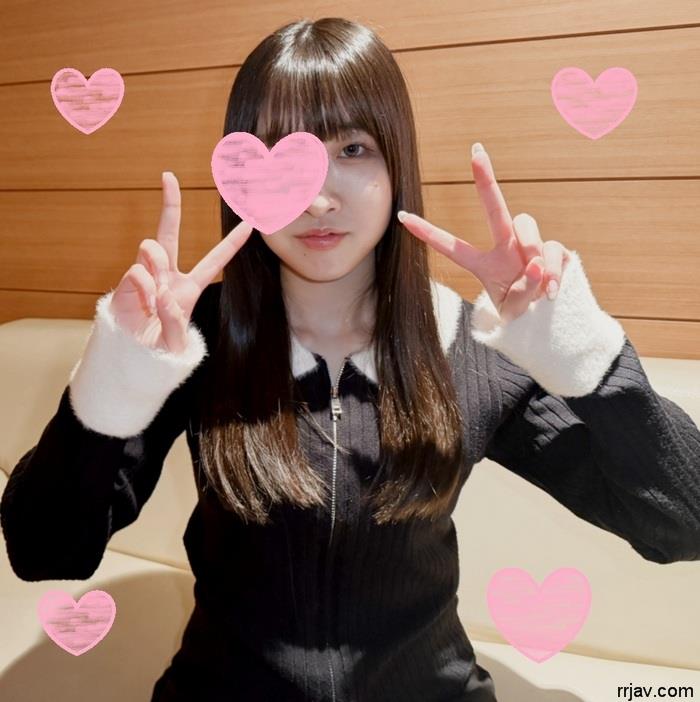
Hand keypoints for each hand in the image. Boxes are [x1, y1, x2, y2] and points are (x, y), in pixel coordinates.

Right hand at [110, 171, 252, 352]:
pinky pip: (138, 271)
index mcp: (190, 287)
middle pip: (170, 232)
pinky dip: (143, 287)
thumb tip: (162, 292)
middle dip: (170, 204)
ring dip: (157, 264)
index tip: (251, 223)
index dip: (232, 243)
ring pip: (152, 247)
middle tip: (168, 176)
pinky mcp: (128, 281)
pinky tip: (144, 303)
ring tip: (155, 296)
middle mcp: (168, 274)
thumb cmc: (159, 348)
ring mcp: (147, 275)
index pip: (216, 260)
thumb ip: (174, 320)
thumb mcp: (176, 342)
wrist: (133, 357)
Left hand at [398, 144, 570, 323]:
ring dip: (531, 250)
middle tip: (476, 150)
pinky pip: (553, 248)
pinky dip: (554, 271)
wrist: (549, 319)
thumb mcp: (513, 312)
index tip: (401, 216)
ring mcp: (528, 245)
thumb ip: (521, 292)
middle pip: (493, 208)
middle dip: (486, 178)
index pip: (451, 246)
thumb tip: (536, 265)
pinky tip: (551, 291)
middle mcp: (504, 247)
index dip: (427, 232)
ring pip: (526, 226)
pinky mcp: (553, 248)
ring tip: (538, 286)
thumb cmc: (522, 313)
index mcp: (483, 265)